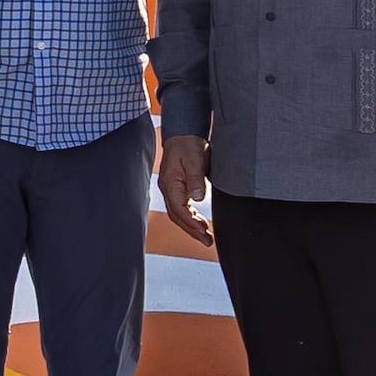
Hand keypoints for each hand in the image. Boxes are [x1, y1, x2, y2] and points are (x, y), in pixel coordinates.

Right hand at [153, 129, 212, 247]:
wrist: (183, 134)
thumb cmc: (188, 145)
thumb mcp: (195, 160)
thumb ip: (196, 179)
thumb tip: (198, 197)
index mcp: (170, 184)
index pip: (179, 210)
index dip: (192, 222)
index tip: (204, 231)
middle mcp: (168, 189)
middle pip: (177, 216)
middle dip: (192, 230)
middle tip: (207, 241)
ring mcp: (171, 189)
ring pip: (179, 214)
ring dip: (192, 226)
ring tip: (206, 236)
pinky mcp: (176, 188)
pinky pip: (181, 208)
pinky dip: (190, 217)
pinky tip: (199, 222)